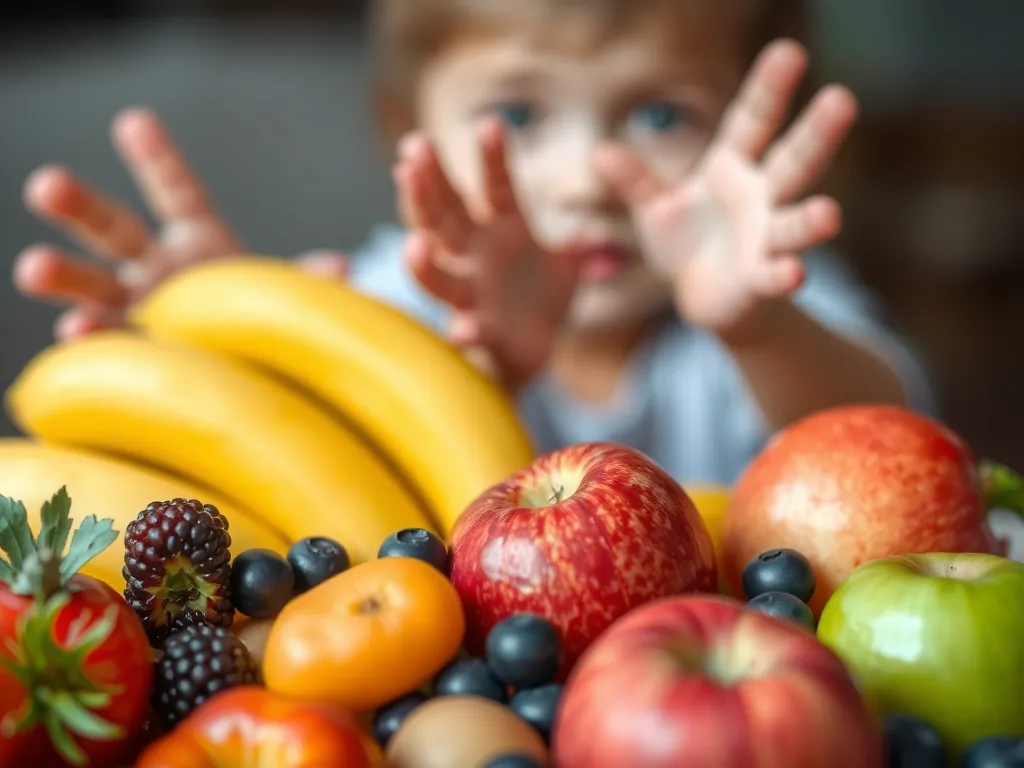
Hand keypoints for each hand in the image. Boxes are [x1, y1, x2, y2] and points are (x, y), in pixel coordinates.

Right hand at [13, 108, 348, 340]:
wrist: (244, 363)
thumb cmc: (257, 316)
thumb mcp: (281, 292)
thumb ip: (305, 279)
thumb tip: (345, 269)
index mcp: (198, 240)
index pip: (175, 191)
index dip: (157, 159)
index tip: (135, 122)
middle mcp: (155, 267)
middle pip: (112, 227)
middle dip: (78, 205)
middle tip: (46, 184)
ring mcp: (135, 308)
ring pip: (91, 285)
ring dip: (63, 276)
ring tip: (32, 269)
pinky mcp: (130, 348)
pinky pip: (104, 343)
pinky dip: (90, 341)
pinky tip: (75, 337)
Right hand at [393, 118, 582, 391]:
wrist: (531, 351)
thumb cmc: (540, 298)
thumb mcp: (567, 266)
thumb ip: (577, 244)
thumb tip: (595, 232)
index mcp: (502, 230)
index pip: (496, 187)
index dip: (492, 158)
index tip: (490, 123)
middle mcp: (477, 257)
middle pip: (446, 218)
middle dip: (428, 186)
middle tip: (414, 149)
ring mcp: (472, 295)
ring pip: (440, 275)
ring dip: (424, 263)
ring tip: (414, 243)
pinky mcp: (480, 334)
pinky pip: (468, 333)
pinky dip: (465, 333)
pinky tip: (462, 331)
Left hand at [593, 39, 856, 344]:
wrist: (707, 300)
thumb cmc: (688, 243)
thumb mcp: (656, 208)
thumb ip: (634, 181)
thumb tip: (598, 153)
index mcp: (733, 168)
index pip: (754, 120)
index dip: (770, 88)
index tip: (789, 52)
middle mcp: (761, 197)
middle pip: (793, 160)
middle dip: (816, 133)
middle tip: (842, 100)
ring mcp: (767, 239)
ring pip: (794, 223)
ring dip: (812, 220)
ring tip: (829, 214)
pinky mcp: (761, 280)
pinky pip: (774, 276)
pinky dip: (783, 276)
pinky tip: (795, 274)